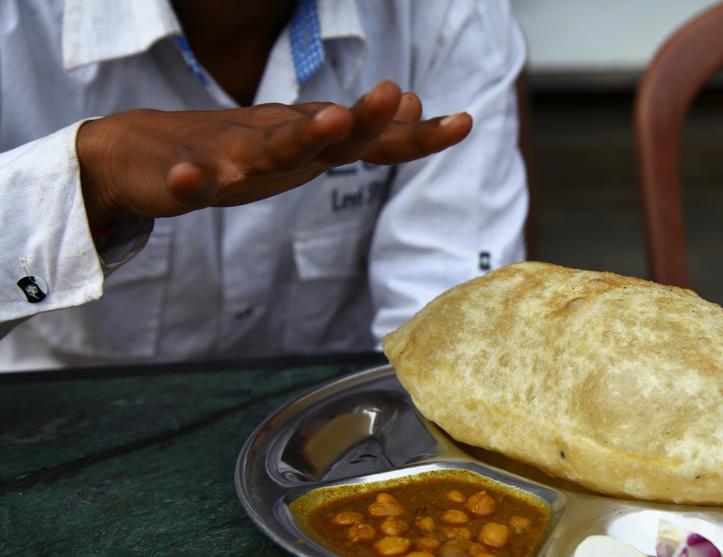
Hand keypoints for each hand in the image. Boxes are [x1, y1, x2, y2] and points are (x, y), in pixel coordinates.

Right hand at [76, 80, 471, 230]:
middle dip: (364, 118)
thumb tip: (415, 104)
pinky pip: (186, 181)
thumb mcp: (305, 145)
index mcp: (308, 143)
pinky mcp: (180, 176)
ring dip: (299, 134)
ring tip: (330, 119)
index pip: (371, 140)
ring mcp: (227, 156)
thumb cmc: (236, 149)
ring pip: (265, 148)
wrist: (143, 151)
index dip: (415, 136)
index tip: (464, 123)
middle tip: (395, 94)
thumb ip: (359, 136)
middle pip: (326, 133)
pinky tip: (191, 181)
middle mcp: (275, 142)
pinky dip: (189, 180)